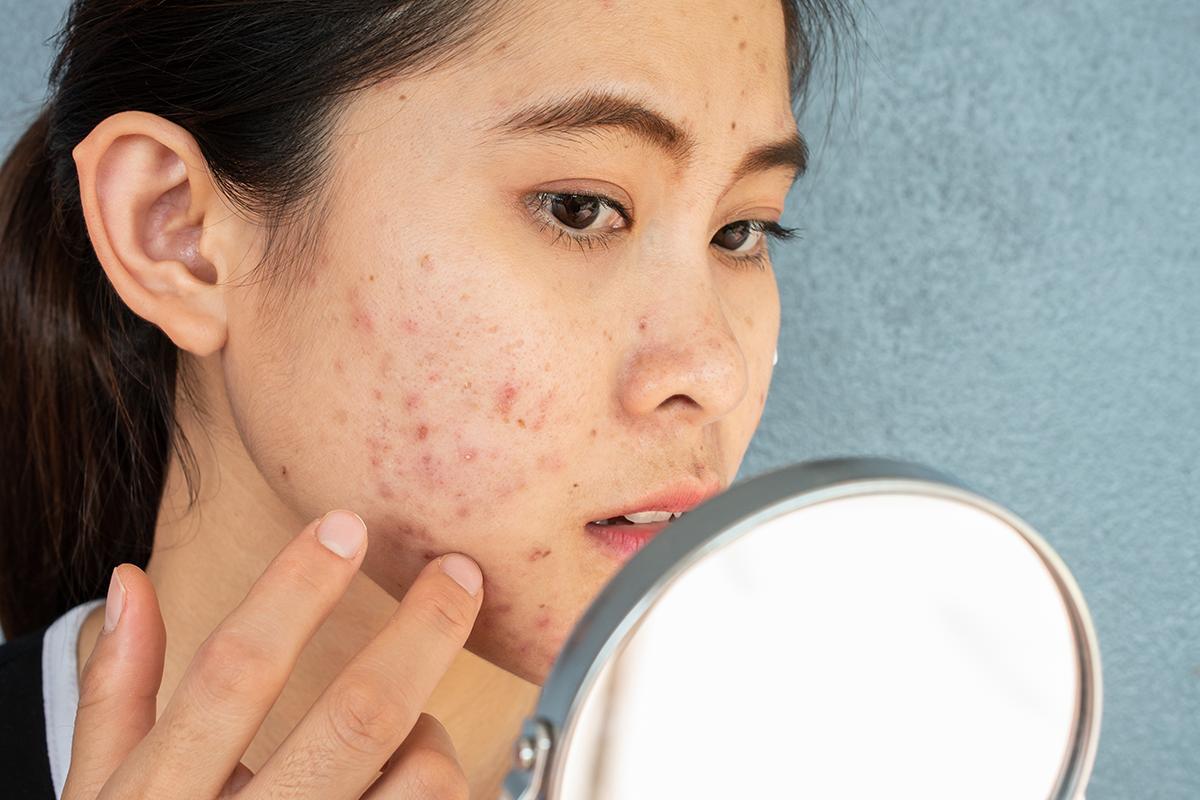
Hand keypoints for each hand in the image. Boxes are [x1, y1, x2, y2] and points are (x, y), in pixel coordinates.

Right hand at [62, 510, 483, 798]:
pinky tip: (412, 785)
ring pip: (421, 779)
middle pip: (358, 718)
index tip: (346, 526)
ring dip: (432, 736)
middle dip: (421, 630)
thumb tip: (130, 586)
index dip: (297, 589)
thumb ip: (117, 695)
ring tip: (406, 735)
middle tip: (458, 573)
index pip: (237, 671)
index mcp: (163, 799)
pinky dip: (440, 790)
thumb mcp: (101, 798)